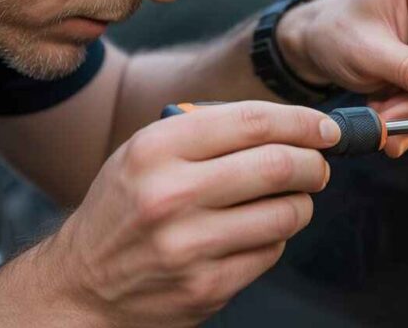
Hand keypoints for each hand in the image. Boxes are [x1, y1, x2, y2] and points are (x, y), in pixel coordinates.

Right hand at [47, 101, 339, 326]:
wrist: (82, 284)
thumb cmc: (124, 208)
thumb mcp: (145, 153)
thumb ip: (207, 132)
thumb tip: (288, 126)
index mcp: (156, 149)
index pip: (253, 121)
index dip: (302, 121)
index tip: (325, 128)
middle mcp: (171, 194)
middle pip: (279, 164)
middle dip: (314, 163)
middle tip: (318, 165)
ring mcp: (190, 245)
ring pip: (287, 213)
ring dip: (301, 203)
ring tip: (289, 199)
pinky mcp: (207, 286)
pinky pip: (271, 253)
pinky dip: (275, 239)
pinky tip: (254, 233)